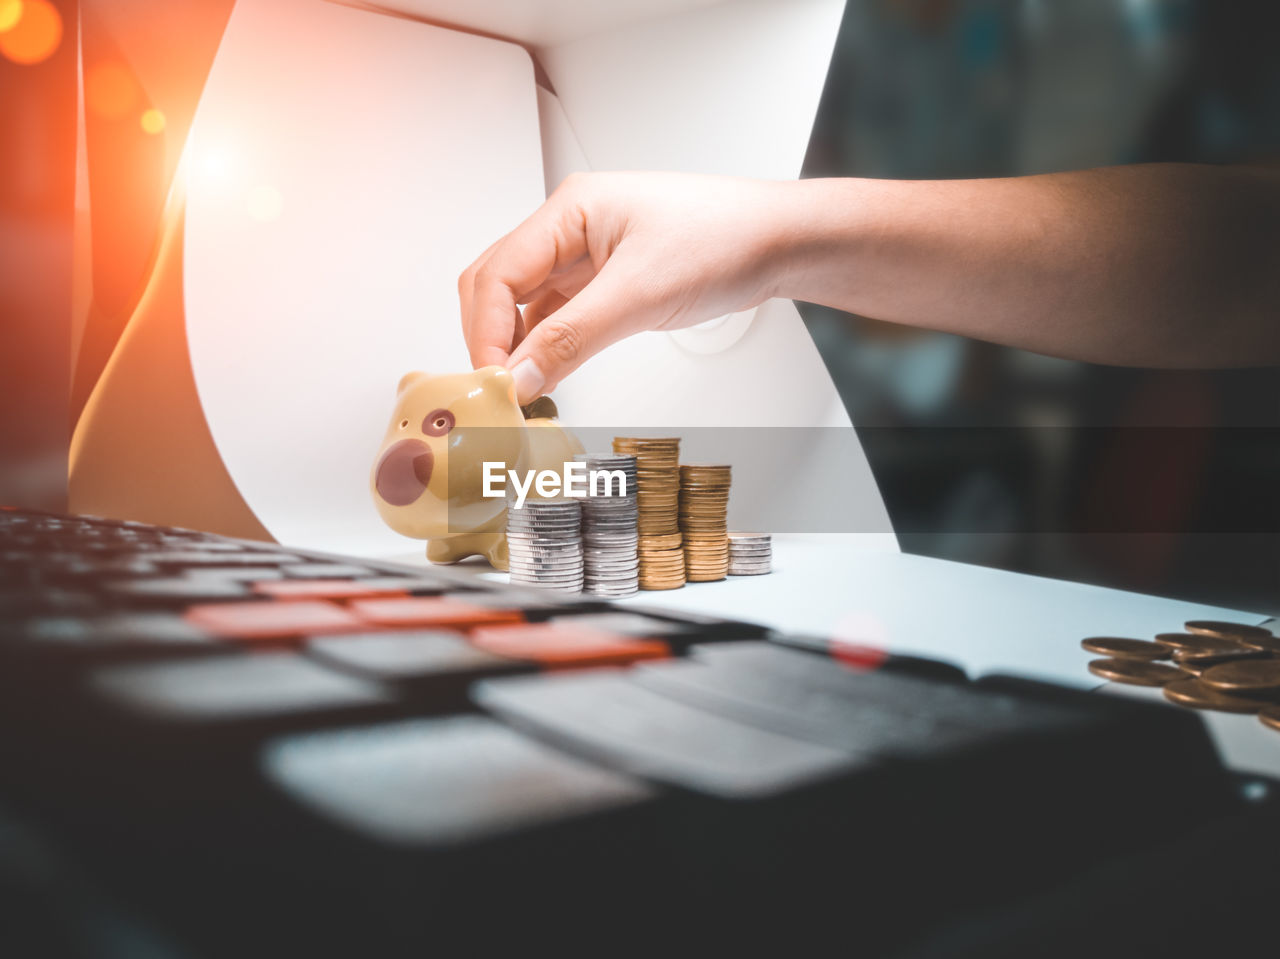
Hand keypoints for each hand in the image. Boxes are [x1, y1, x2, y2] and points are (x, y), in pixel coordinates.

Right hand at [458, 172, 794, 402]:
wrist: (778, 242)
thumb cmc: (723, 241)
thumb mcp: (640, 295)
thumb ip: (572, 339)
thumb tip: (518, 378)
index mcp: (568, 209)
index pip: (497, 274)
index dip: (485, 332)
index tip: (493, 381)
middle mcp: (568, 228)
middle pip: (497, 286)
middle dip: (489, 339)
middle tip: (497, 392)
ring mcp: (585, 255)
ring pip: (524, 305)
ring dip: (516, 347)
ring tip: (520, 392)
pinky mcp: (605, 281)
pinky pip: (556, 316)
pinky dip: (544, 347)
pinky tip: (548, 375)